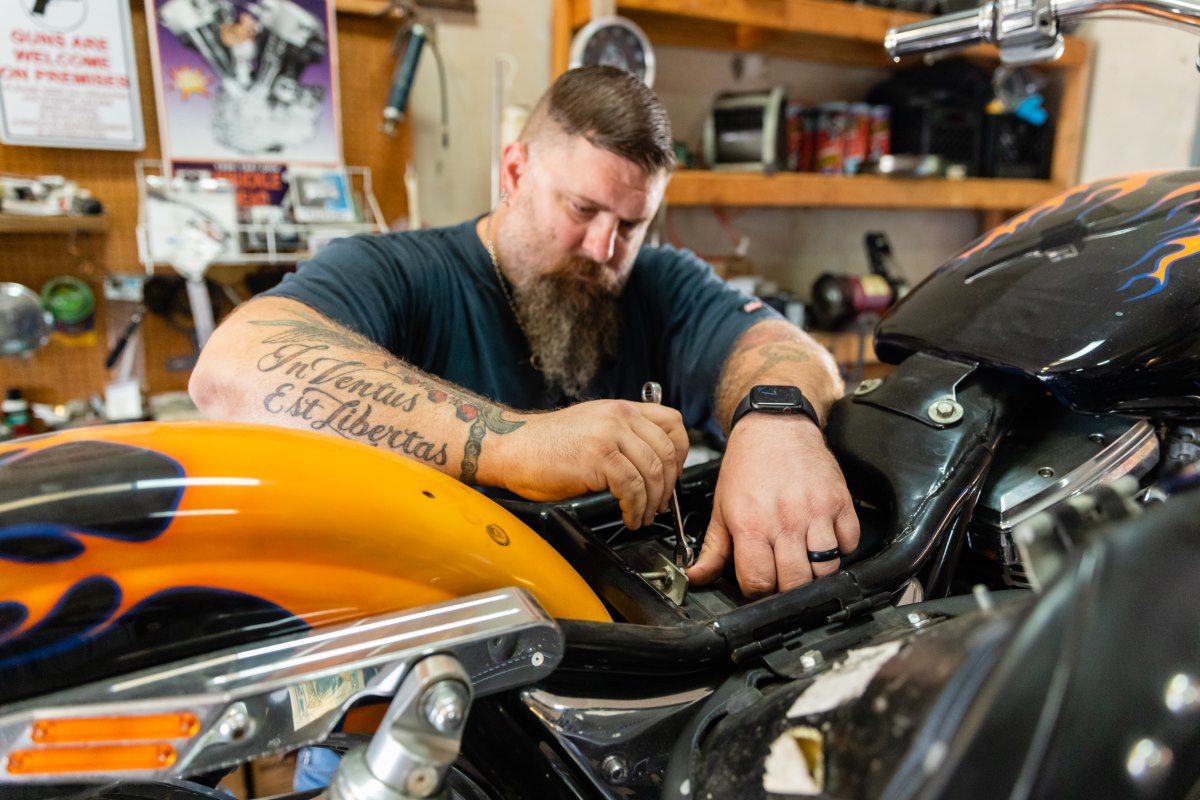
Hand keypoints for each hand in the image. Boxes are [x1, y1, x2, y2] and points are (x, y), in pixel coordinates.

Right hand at [499, 400, 688, 529]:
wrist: (512, 447)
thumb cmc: (546, 444)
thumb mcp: (591, 425)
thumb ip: (622, 435)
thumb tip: (650, 465)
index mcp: (621, 408)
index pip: (672, 422)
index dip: (681, 452)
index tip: (674, 474)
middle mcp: (619, 417)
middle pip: (667, 451)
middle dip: (669, 485)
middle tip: (660, 503)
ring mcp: (609, 435)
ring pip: (653, 472)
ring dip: (652, 502)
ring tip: (642, 516)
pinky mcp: (598, 458)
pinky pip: (632, 487)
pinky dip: (635, 508)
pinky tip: (628, 516)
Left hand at [687, 414, 859, 597]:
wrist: (776, 426)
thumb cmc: (747, 466)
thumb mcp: (721, 507)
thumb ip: (713, 548)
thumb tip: (697, 577)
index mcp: (752, 524)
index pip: (759, 582)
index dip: (757, 591)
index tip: (759, 584)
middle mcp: (786, 520)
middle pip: (796, 582)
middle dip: (788, 587)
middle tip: (783, 574)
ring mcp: (816, 511)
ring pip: (827, 568)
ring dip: (817, 571)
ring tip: (804, 557)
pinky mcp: (840, 501)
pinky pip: (851, 543)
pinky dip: (842, 547)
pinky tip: (824, 538)